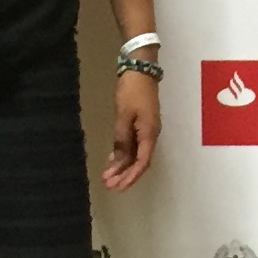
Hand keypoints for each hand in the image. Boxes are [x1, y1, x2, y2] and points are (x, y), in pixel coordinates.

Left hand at [102, 66, 159, 190]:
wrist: (141, 70)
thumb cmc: (132, 91)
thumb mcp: (124, 115)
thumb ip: (121, 138)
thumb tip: (119, 158)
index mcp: (149, 134)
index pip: (142, 162)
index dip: (131, 176)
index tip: (118, 187)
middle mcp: (150, 135)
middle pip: (139, 161)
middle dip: (124, 175)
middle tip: (108, 185)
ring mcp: (146, 129)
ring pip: (135, 154)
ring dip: (122, 166)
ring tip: (107, 176)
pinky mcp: (141, 124)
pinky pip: (133, 144)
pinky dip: (123, 154)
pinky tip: (112, 160)